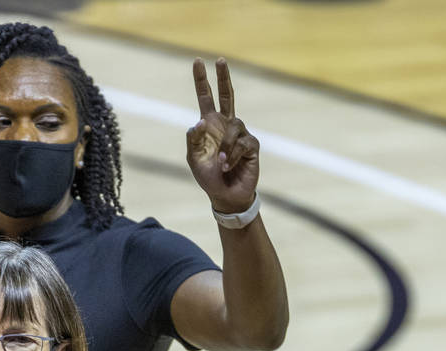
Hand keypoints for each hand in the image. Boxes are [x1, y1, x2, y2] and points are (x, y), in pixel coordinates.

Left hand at [186, 58, 258, 213]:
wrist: (225, 195)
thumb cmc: (209, 177)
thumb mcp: (194, 159)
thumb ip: (193, 140)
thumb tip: (199, 121)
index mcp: (210, 125)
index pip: (206, 98)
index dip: (202, 81)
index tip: (197, 61)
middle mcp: (226, 125)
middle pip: (227, 95)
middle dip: (223, 77)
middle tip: (219, 60)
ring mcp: (241, 133)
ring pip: (233, 128)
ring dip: (224, 147)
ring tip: (219, 163)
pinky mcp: (252, 146)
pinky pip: (242, 144)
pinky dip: (232, 156)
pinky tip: (227, 166)